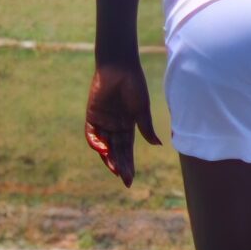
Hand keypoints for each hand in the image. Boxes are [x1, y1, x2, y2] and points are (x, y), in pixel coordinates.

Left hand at [85, 58, 160, 186]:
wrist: (119, 68)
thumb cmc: (134, 86)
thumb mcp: (142, 109)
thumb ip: (146, 128)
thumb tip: (158, 145)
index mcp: (128, 127)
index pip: (127, 150)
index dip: (128, 165)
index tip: (130, 180)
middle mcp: (114, 127)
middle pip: (116, 151)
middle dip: (120, 165)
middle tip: (124, 179)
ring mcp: (103, 122)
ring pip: (104, 145)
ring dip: (108, 157)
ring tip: (115, 169)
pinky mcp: (92, 115)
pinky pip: (91, 133)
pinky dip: (96, 142)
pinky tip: (103, 149)